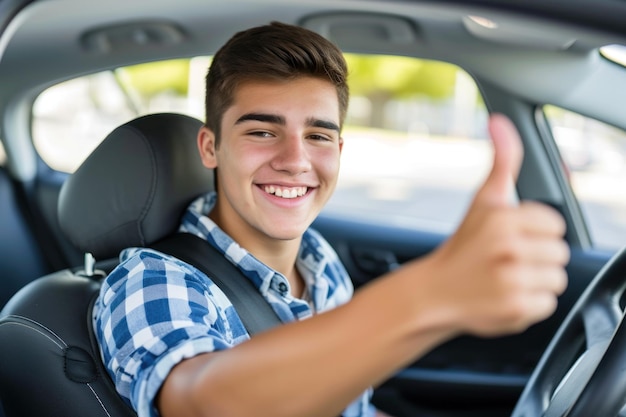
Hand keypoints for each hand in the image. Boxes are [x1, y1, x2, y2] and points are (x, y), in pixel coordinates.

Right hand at [424, 114, 568, 336]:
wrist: (433, 293)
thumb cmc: (462, 246)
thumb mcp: (482, 200)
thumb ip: (502, 160)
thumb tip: (498, 122)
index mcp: (503, 219)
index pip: (554, 225)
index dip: (535, 231)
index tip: (513, 238)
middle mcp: (508, 250)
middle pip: (559, 252)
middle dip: (536, 256)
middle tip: (507, 259)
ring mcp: (512, 281)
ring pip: (556, 279)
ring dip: (535, 280)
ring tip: (506, 277)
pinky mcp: (516, 309)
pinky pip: (547, 304)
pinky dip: (530, 303)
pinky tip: (506, 295)